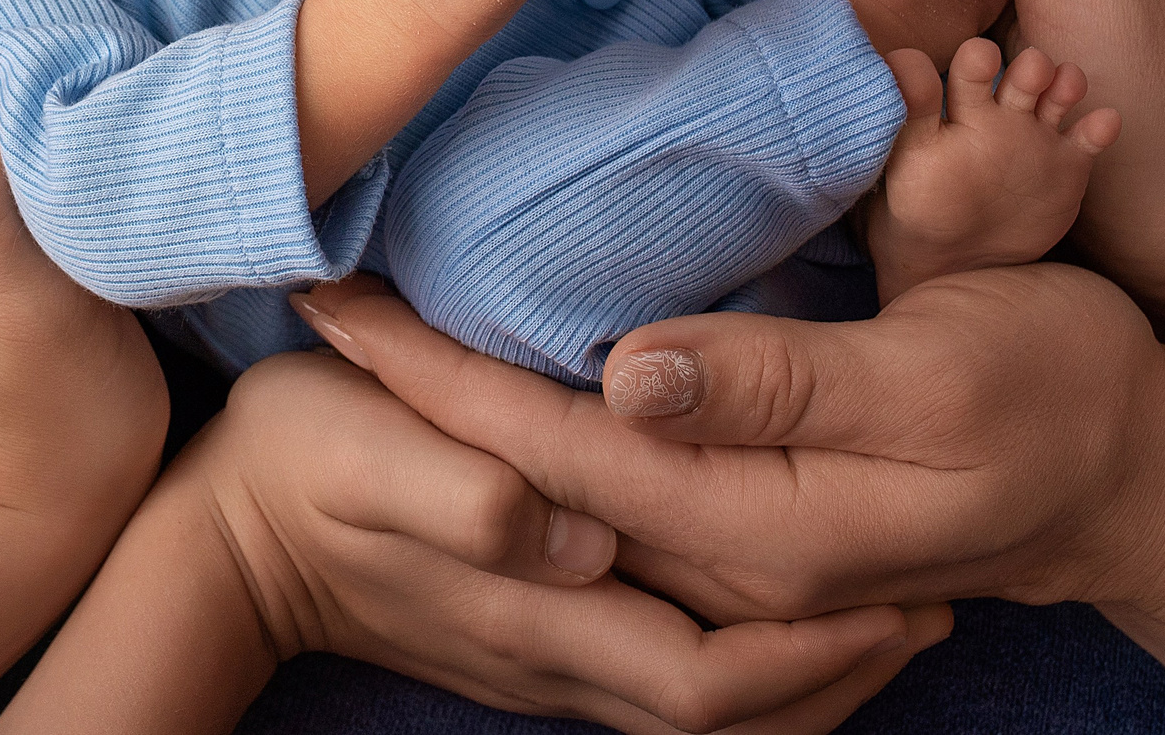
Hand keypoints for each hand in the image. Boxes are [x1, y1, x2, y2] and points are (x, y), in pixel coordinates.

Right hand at [2, 343, 946, 734]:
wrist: (224, 534)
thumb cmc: (296, 467)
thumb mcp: (367, 455)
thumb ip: (464, 497)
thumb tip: (570, 528)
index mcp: (536, 615)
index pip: (710, 679)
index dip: (816, 654)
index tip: (906, 592)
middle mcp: (558, 657)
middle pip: (734, 715)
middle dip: (845, 670)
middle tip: (940, 599)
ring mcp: (547, 656)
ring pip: (708, 706)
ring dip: (808, 671)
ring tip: (891, 604)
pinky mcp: (531, 632)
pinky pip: (670, 673)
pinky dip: (749, 655)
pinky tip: (777, 598)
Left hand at [305, 269, 1164, 734]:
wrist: (1149, 473)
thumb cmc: (1063, 398)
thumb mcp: (937, 377)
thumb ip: (775, 384)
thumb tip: (622, 373)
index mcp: (753, 519)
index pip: (545, 449)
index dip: (428, 373)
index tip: (328, 293)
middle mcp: (727, 547)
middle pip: (529, 476)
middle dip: (414, 394)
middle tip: (313, 295)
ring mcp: (743, 542)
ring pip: (562, 485)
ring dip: (464, 410)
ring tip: (374, 324)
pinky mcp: (760, 513)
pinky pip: (618, 483)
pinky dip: (540, 428)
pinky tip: (502, 373)